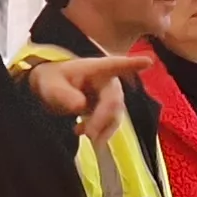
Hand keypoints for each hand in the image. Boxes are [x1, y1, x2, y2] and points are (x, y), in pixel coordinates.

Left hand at [26, 52, 155, 138]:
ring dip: (103, 128)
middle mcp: (108, 81)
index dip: (133, 64)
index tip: (148, 61)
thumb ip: (63, 94)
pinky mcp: (106, 110)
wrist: (48, 90)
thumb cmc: (51, 80)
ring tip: (85, 135)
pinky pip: (110, 122)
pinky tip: (80, 131)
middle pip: (115, 101)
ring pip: (115, 115)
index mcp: (96, 68)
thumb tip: (81, 106)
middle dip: (104, 119)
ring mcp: (109, 96)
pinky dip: (99, 131)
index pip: (116, 65)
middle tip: (90, 135)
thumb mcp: (50, 84)